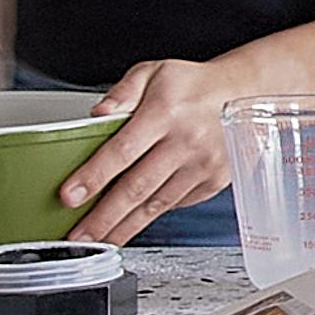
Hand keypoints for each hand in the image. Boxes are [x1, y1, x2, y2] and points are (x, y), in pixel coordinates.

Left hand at [60, 56, 250, 243]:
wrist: (244, 93)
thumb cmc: (193, 85)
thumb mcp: (154, 72)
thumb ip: (122, 92)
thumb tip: (95, 116)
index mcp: (166, 112)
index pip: (122, 150)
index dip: (94, 177)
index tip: (70, 196)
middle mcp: (186, 142)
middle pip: (137, 188)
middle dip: (103, 217)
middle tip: (78, 236)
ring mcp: (203, 166)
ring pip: (156, 205)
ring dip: (124, 227)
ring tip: (99, 242)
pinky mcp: (213, 182)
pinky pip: (175, 204)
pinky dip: (151, 215)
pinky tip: (131, 223)